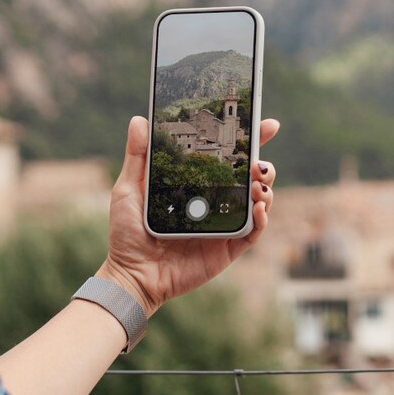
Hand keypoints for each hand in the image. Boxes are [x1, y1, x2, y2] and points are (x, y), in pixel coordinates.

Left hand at [96, 115, 280, 313]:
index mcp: (196, 185)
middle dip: (264, 164)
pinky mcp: (228, 249)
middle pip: (250, 178)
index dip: (249, 141)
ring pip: (258, 202)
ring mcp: (223, 225)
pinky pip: (253, 232)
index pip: (227, 158)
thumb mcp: (129, 189)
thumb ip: (137, 156)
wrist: (131, 274)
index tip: (265, 124)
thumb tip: (139, 120)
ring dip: (266, 189)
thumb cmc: (127, 234)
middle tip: (259, 161)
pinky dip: (262, 219)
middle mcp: (214, 203)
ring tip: (259, 182)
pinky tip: (258, 207)